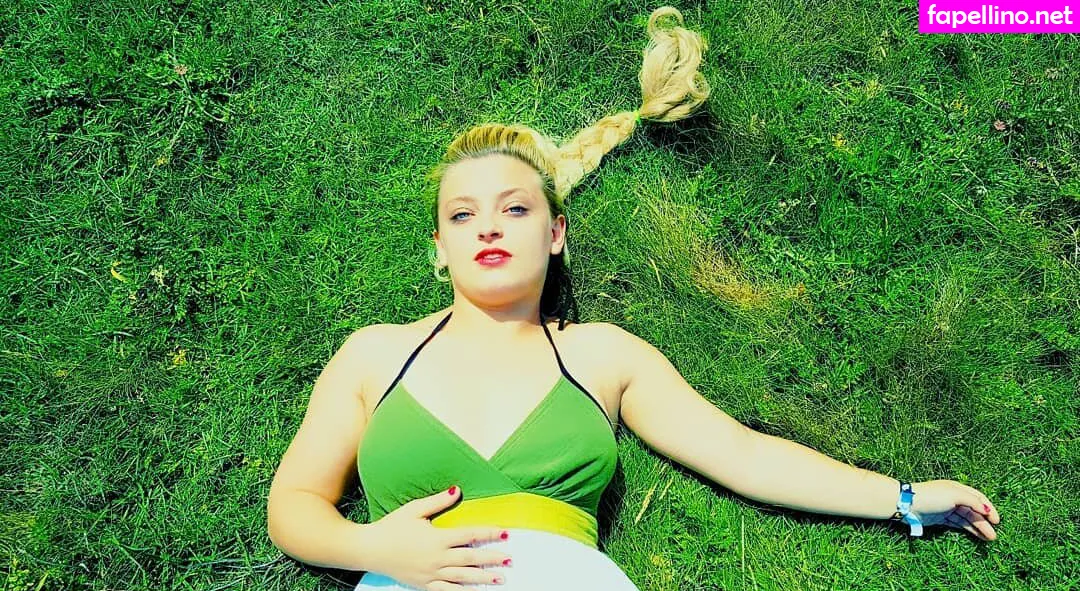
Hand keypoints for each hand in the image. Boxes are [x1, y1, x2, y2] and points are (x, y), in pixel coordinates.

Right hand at [366, 486, 512, 589]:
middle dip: (492, 559)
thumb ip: (438, 502)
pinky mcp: (424, 585)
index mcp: (437, 538)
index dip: (488, 534)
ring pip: (462, 578)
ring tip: (500, 579)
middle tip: (510, 559)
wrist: (369, 549)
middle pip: (470, 559)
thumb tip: (458, 490)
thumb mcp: (413, 510)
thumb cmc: (391, 527)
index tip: (505, 533)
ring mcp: (431, 574)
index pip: (469, 536)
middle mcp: (437, 558)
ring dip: (483, 578)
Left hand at [907, 479, 1001, 540]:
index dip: (989, 508)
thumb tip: (987, 509)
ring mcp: (947, 508)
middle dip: (984, 522)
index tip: (997, 521)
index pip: (978, 498)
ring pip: (967, 519)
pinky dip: (967, 529)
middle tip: (993, 536)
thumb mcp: (955, 495)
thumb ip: (972, 501)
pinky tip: (976, 535)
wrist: (908, 504)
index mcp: (958, 489)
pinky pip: (958, 524)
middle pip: (974, 511)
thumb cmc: (932, 496)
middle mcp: (954, 498)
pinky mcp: (941, 518)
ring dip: (978, 528)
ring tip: (988, 538)